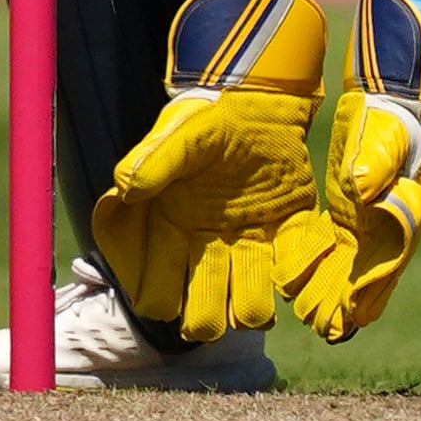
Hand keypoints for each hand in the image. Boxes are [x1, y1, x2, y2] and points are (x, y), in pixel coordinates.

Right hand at [90, 0, 327, 340]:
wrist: (258, 100)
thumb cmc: (207, 116)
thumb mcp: (179, 135)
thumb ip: (154, 161)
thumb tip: (126, 188)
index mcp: (172, 230)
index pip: (157, 292)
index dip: (162, 300)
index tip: (171, 296)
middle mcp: (208, 247)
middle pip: (204, 314)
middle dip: (209, 319)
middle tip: (219, 303)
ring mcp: (249, 244)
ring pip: (248, 307)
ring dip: (252, 309)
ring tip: (258, 291)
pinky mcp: (286, 234)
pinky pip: (291, 274)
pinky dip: (295, 281)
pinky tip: (290, 270)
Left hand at [283, 0, 420, 344]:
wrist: (393, 89)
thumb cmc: (392, 111)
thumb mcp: (383, 134)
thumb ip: (375, 163)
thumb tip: (362, 192)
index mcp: (408, 208)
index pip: (387, 260)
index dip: (369, 290)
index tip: (351, 319)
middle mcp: (394, 219)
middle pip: (370, 271)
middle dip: (348, 302)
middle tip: (326, 332)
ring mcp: (375, 215)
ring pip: (353, 263)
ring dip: (335, 289)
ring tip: (312, 320)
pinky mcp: (354, 206)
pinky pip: (337, 242)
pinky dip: (321, 263)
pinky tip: (299, 279)